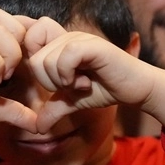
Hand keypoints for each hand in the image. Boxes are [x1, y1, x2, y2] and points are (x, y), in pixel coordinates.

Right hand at [0, 9, 38, 141]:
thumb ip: (16, 111)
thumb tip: (39, 126)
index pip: (16, 23)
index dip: (30, 39)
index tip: (32, 65)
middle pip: (10, 19)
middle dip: (23, 44)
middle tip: (19, 69)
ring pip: (0, 30)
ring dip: (10, 54)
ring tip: (5, 77)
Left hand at [22, 19, 150, 132]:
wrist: (135, 89)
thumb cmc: (106, 89)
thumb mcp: (73, 100)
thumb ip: (54, 108)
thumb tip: (37, 128)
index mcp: (61, 44)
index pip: (30, 38)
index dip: (32, 59)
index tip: (51, 78)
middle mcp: (68, 36)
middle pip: (35, 59)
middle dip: (48, 81)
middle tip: (71, 85)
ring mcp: (81, 38)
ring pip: (47, 60)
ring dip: (62, 81)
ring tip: (81, 84)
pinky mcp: (93, 46)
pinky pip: (66, 57)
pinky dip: (70, 76)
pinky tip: (85, 82)